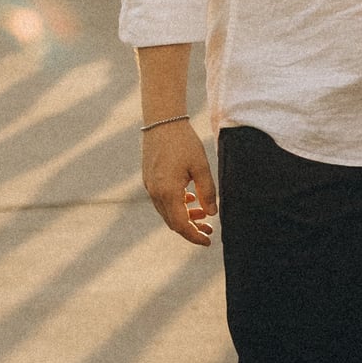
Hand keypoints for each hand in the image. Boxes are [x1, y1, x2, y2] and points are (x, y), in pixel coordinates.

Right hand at [142, 121, 217, 244]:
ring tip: (204, 213)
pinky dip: (176, 205)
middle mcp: (155, 193)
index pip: (181, 225)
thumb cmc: (183, 142)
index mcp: (168, 192)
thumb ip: (207, 191)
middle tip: (210, 230)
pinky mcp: (149, 180)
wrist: (162, 121)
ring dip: (185, 216)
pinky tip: (190, 198)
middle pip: (173, 222)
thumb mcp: (201, 166)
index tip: (208, 241)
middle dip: (191, 228)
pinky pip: (162, 200)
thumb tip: (212, 214)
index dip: (194, 236)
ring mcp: (149, 187)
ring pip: (167, 212)